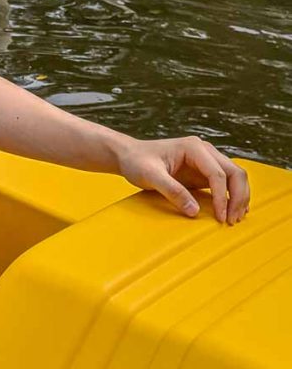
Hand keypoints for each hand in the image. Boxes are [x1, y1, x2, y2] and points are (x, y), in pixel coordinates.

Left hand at [115, 136, 249, 224]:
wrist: (129, 155)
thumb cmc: (137, 161)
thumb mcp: (150, 176)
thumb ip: (172, 191)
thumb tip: (195, 211)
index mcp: (193, 147)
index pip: (218, 173)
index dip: (223, 197)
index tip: (220, 218)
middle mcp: (204, 151)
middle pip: (235, 172)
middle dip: (238, 198)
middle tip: (231, 221)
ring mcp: (206, 160)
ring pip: (235, 176)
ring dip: (239, 197)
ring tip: (234, 219)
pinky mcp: (204, 171)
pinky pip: (227, 183)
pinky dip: (233, 196)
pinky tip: (232, 211)